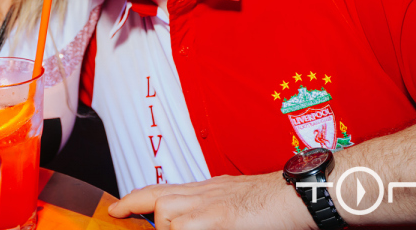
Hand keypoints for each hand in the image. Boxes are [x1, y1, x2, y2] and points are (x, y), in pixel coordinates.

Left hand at [108, 173, 316, 229]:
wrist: (297, 193)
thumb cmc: (273, 201)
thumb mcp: (232, 201)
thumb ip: (210, 211)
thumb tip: (200, 221)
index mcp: (206, 189)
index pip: (161, 190)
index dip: (135, 199)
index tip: (118, 208)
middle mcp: (203, 192)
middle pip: (156, 197)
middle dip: (134, 206)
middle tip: (119, 215)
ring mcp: (208, 204)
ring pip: (166, 215)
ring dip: (168, 228)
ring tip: (187, 229)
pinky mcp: (217, 218)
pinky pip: (182, 228)